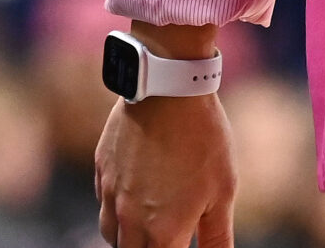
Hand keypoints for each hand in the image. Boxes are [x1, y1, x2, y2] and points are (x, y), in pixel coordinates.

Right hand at [94, 92, 235, 247]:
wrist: (168, 91)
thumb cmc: (203, 140)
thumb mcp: (223, 190)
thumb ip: (217, 235)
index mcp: (163, 231)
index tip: (181, 243)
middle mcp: (129, 220)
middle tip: (167, 236)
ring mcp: (110, 195)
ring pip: (111, 234)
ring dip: (128, 236)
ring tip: (150, 222)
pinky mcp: (101, 170)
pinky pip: (103, 202)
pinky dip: (117, 207)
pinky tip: (135, 190)